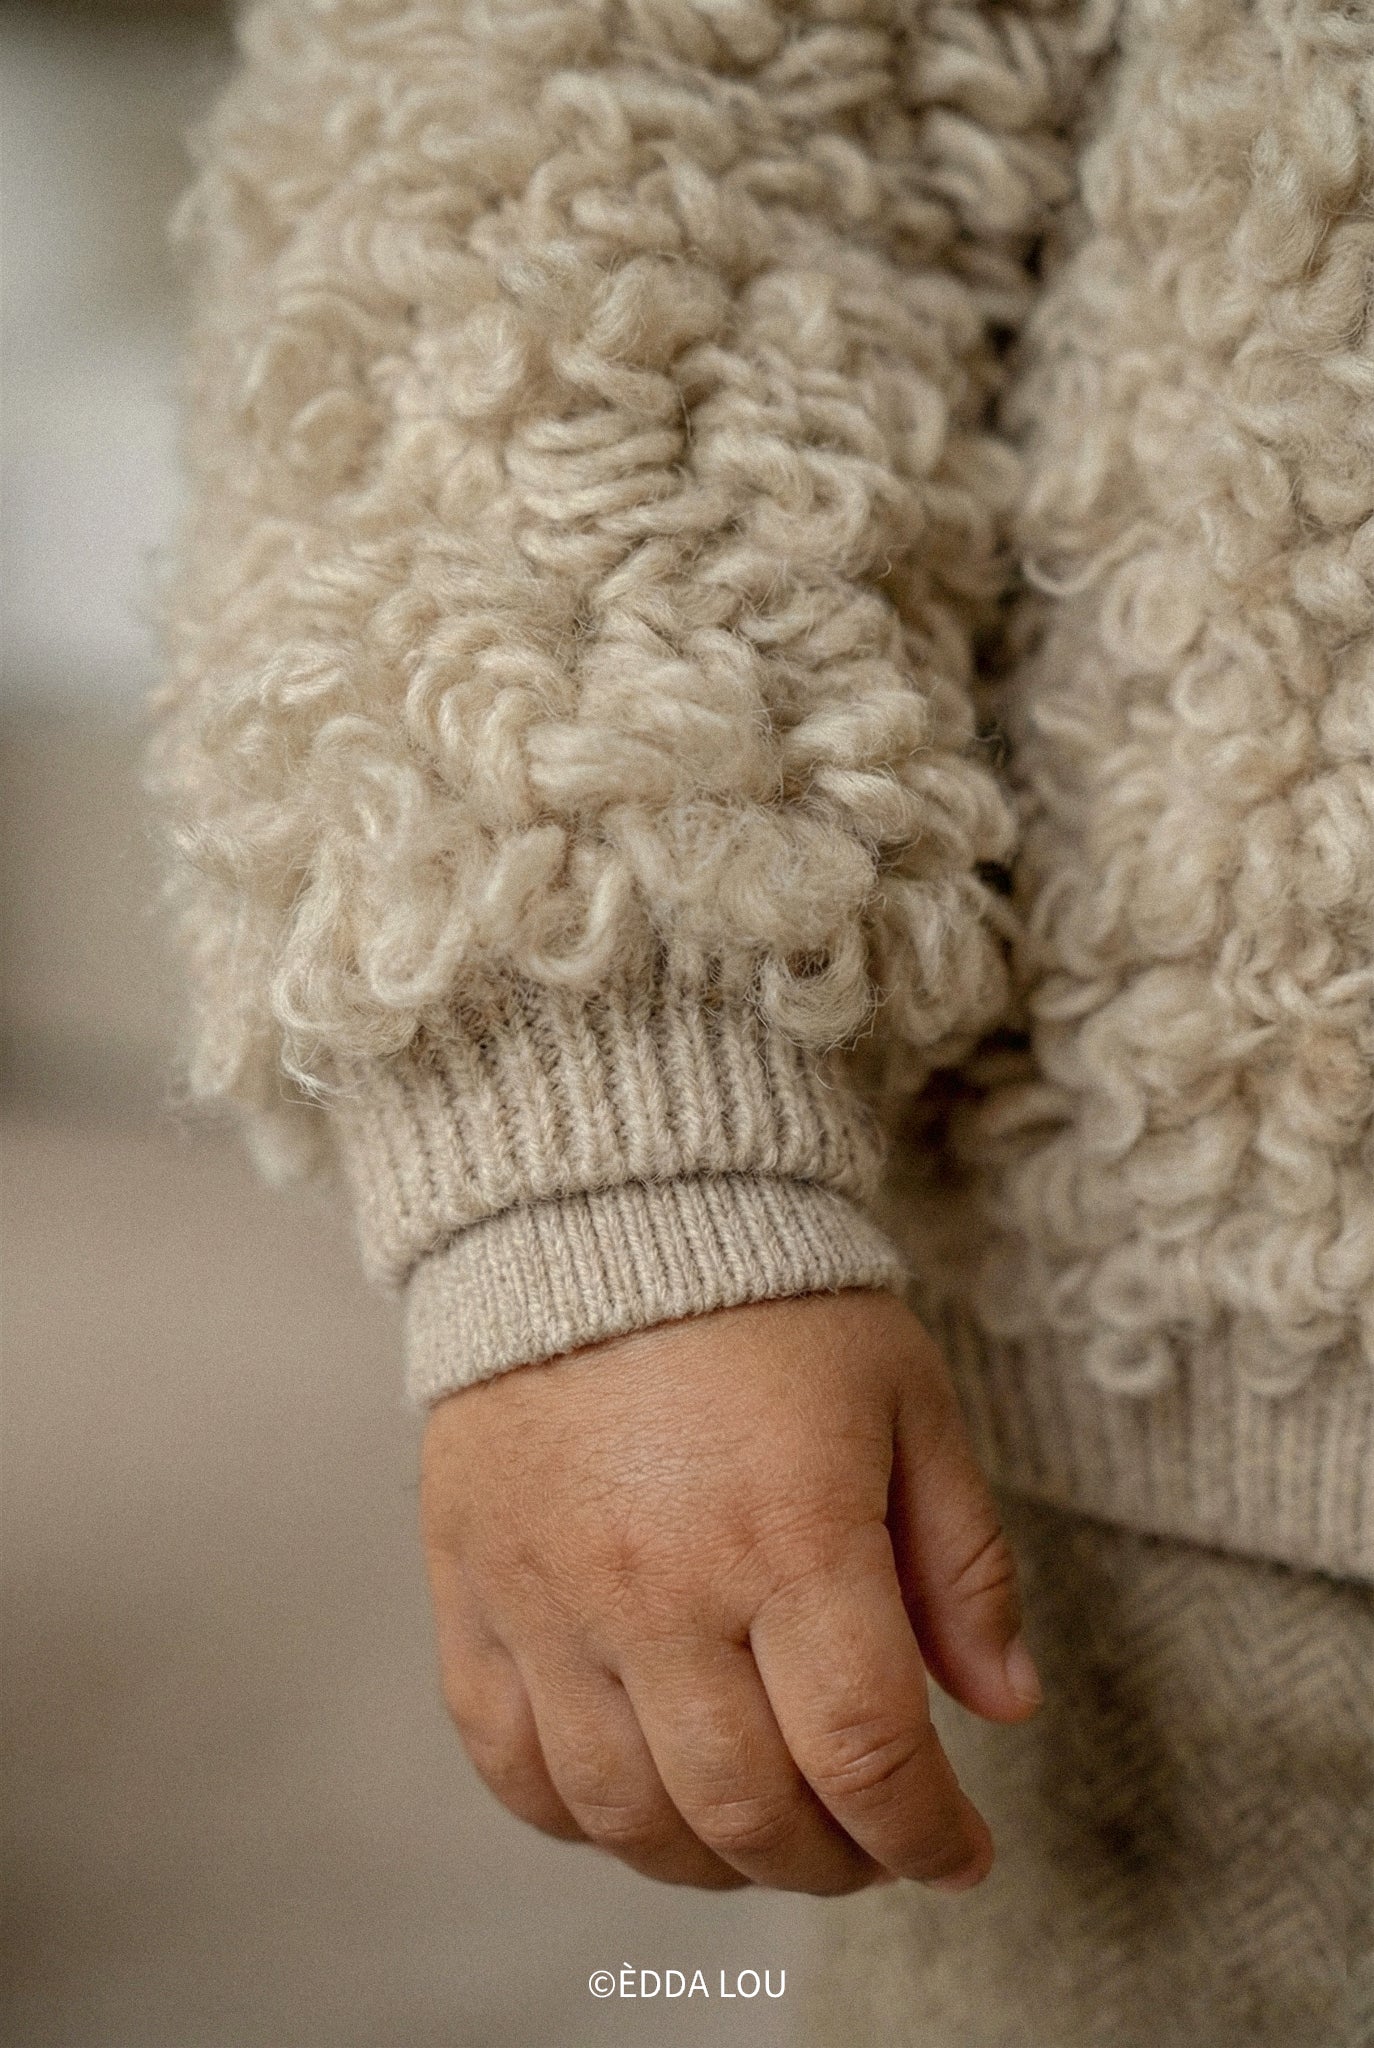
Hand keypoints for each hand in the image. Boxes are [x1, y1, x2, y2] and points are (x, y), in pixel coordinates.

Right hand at [420, 1288, 1040, 1895]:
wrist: (600, 1211)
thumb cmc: (774, 1304)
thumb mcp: (908, 1403)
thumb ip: (962, 1564)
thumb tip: (1004, 1709)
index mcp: (790, 1534)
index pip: (866, 1756)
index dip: (926, 1836)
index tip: (958, 1852)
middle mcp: (660, 1586)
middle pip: (748, 1812)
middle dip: (835, 1863)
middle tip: (870, 1845)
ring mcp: (549, 1598)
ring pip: (624, 1814)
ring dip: (712, 1863)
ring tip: (765, 1834)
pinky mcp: (471, 1589)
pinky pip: (507, 1760)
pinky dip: (577, 1818)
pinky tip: (638, 1801)